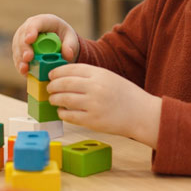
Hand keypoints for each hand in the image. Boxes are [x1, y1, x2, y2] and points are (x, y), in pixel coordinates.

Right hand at [12, 14, 79, 75]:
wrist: (59, 45)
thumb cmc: (65, 38)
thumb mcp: (71, 39)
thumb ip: (70, 46)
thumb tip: (68, 55)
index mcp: (44, 21)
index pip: (35, 23)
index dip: (31, 31)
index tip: (30, 40)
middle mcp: (29, 28)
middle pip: (22, 36)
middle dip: (24, 48)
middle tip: (28, 58)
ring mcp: (22, 39)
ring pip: (17, 48)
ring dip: (20, 59)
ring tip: (24, 68)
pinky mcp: (19, 50)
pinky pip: (17, 58)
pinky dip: (20, 65)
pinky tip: (24, 72)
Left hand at [46, 63, 160, 146]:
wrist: (141, 114)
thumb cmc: (125, 95)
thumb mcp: (109, 77)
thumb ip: (90, 75)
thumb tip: (65, 76)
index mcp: (100, 74)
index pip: (71, 69)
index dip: (57, 72)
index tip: (51, 75)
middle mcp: (95, 88)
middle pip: (64, 84)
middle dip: (53, 86)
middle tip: (49, 88)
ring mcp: (93, 105)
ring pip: (64, 100)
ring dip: (55, 99)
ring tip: (53, 99)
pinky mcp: (92, 121)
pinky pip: (70, 116)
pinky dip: (62, 113)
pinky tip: (62, 111)